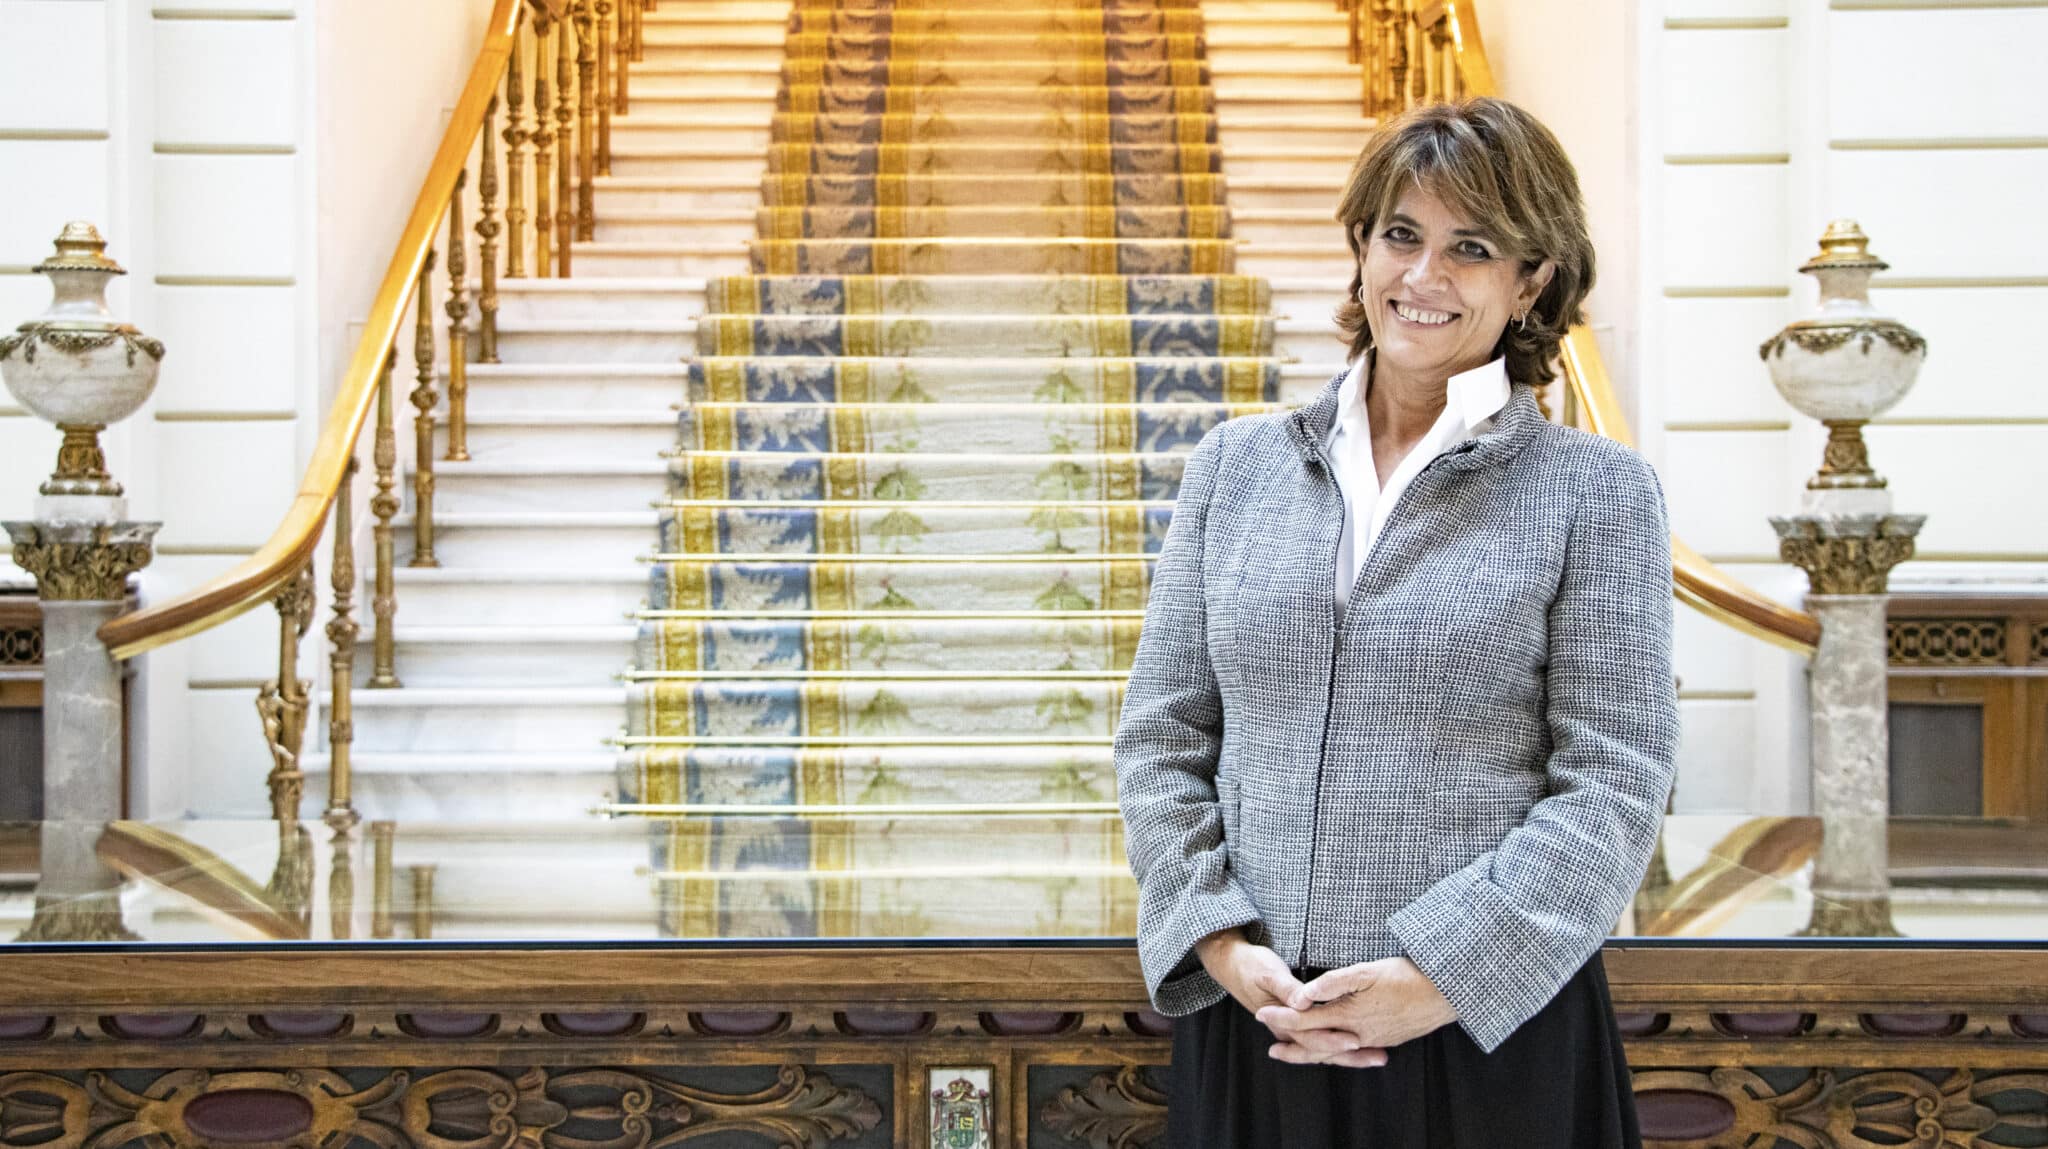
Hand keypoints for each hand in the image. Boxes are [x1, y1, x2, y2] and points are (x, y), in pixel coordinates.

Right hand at [1195, 930, 1389, 1068]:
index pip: (1311, 1038)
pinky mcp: (1299, 1024)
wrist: (1233, 965)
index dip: (1333, 1040)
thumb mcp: (1267, 972)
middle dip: (1351, 1055)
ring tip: (1380, 1056)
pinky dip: (1342, 1044)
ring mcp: (1294, 1030)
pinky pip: (1323, 1039)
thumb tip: (1302, 1001)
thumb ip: (1287, 988)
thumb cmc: (1252, 966)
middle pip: (1323, 1049)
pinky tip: (1362, 1045)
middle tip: (1381, 1056)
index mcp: (1281, 1021)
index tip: (1356, 1040)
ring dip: (1351, 1055)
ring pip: (1325, 1049)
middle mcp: (1288, 1031)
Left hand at [1254, 957, 1455, 1066]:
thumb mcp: (1366, 972)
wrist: (1445, 993)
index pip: (1305, 1022)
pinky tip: (1336, 1047)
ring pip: (1336, 1052)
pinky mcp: (1387, 1040)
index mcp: (1348, 1016)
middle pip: (1318, 1046)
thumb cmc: (1406, 976)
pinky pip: (1354, 1051)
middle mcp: (1358, 1034)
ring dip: (1314, 1053)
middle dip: (1293, 1048)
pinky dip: (1337, 1052)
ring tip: (1296, 1052)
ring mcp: (1374, 1040)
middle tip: (1272, 1049)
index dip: (1282, 1018)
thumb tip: (1303, 995)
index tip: (1261, 1014)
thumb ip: (1333, 983)